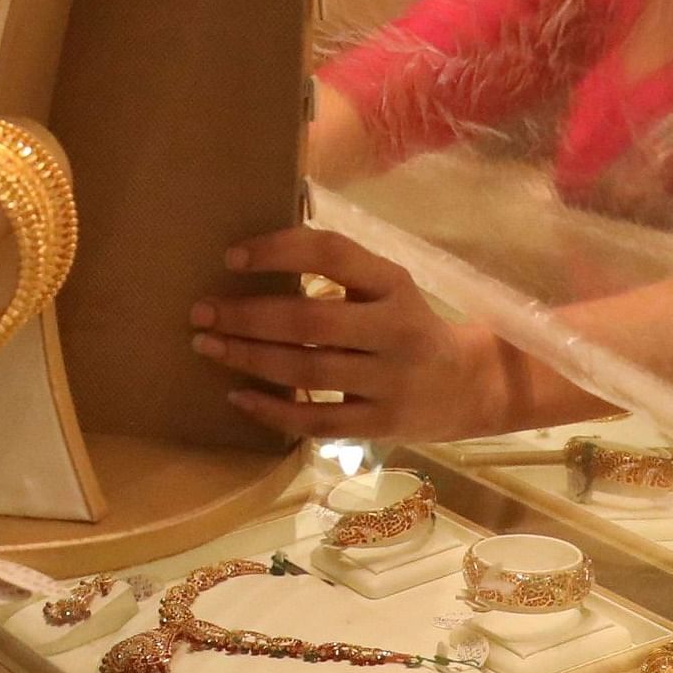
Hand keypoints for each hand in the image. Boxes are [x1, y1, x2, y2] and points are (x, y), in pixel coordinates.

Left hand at [192, 228, 516, 442]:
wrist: (473, 387)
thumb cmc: (407, 325)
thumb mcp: (387, 287)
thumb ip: (339, 270)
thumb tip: (256, 248)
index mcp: (394, 284)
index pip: (333, 254)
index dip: (279, 250)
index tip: (230, 256)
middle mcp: (396, 329)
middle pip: (310, 320)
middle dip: (246, 315)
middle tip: (200, 311)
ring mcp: (391, 381)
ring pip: (308, 370)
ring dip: (248, 358)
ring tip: (207, 346)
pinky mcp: (382, 424)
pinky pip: (318, 420)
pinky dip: (272, 410)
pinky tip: (236, 396)